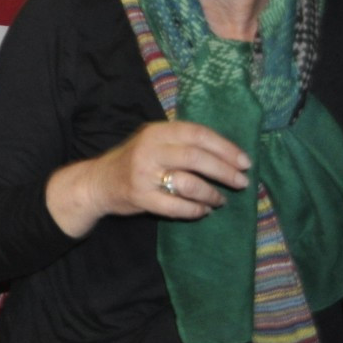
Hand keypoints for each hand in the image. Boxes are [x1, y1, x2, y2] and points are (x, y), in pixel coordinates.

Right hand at [45, 120, 250, 239]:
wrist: (98, 182)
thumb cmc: (134, 161)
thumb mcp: (153, 142)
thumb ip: (182, 142)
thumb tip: (228, 153)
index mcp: (155, 132)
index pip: (197, 133)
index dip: (225, 147)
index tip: (245, 161)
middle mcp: (149, 150)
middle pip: (196, 157)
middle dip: (225, 171)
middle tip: (242, 182)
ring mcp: (143, 174)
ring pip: (189, 183)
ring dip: (212, 193)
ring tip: (221, 200)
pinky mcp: (141, 197)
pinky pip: (177, 206)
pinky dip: (196, 210)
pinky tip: (203, 210)